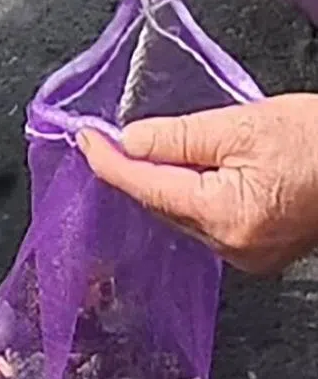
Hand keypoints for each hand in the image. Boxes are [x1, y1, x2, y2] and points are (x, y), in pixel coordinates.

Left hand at [77, 94, 317, 273]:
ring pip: (179, 211)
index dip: (108, 161)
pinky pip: (203, 217)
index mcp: (225, 216)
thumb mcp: (238, 125)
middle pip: (159, 202)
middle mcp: (233, 246)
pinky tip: (184, 166)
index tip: (84, 138)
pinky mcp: (257, 247)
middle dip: (133, 168)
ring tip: (150, 144)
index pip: (146, 188)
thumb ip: (176, 137)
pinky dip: (187, 190)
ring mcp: (246, 253)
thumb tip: (129, 141)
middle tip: (107, 134)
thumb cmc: (314, 140)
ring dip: (160, 178)